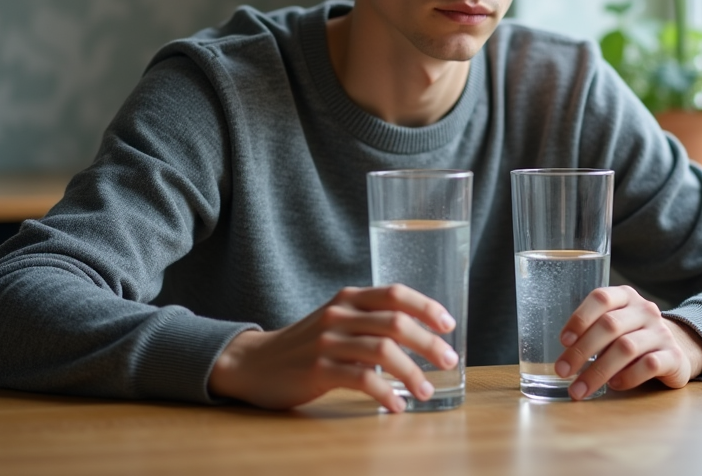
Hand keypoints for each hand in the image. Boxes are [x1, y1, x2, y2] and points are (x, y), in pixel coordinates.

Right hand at [208, 284, 458, 411]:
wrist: (253, 363)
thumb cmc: (304, 345)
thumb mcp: (336, 321)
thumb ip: (368, 320)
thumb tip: (419, 334)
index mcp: (348, 298)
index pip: (395, 293)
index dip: (426, 307)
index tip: (448, 325)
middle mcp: (339, 314)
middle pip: (395, 323)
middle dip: (428, 343)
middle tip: (448, 361)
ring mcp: (327, 342)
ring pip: (382, 350)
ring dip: (411, 372)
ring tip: (426, 390)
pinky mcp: (317, 370)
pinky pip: (361, 380)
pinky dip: (385, 394)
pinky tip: (396, 406)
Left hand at [554, 285, 701, 399]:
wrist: (675, 350)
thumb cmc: (632, 337)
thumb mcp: (614, 325)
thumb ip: (593, 331)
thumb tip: (563, 357)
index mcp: (626, 296)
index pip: (601, 298)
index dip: (580, 318)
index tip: (563, 341)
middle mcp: (645, 310)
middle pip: (610, 325)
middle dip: (582, 350)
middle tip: (562, 371)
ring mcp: (661, 332)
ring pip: (626, 348)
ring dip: (598, 371)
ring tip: (580, 388)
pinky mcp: (673, 356)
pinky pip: (649, 365)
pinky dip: (628, 377)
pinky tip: (615, 385)